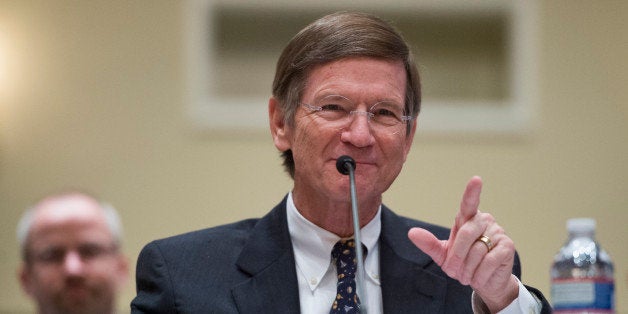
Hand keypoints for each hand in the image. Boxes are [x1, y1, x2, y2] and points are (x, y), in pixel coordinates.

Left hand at [408, 176, 518, 311]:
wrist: (483, 282)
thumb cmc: (462, 264)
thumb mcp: (442, 255)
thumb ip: (429, 243)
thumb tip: (411, 233)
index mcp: (466, 219)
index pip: (468, 203)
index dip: (472, 192)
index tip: (476, 180)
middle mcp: (483, 221)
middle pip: (466, 234)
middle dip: (456, 256)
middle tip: (453, 272)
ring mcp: (498, 232)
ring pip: (478, 250)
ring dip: (468, 269)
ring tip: (467, 275)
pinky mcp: (508, 247)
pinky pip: (490, 261)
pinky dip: (480, 274)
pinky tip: (479, 278)